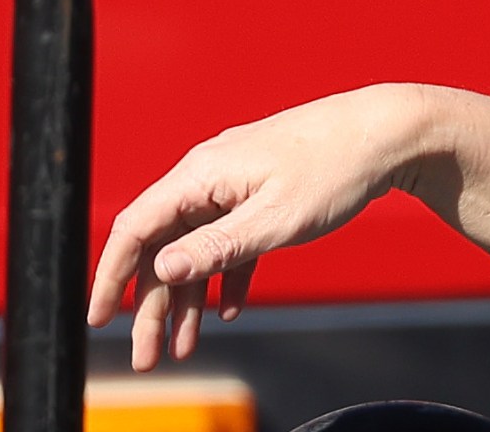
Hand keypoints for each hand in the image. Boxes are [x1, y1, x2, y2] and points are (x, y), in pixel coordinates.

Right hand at [86, 86, 415, 369]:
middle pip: (164, 246)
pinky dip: (225, 274)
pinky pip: (230, 239)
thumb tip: (161, 269)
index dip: (111, 276)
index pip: (135, 228)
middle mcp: (209, 175)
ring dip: (188, 298)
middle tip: (149, 357)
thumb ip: (216, 247)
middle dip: (150, 305)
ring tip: (185, 346)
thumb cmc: (335, 168)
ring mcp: (236, 182)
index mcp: (201, 175)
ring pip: (196, 247)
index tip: (99, 319)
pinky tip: (229, 308)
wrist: (390, 131)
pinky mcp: (262, 191)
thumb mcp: (275, 219)